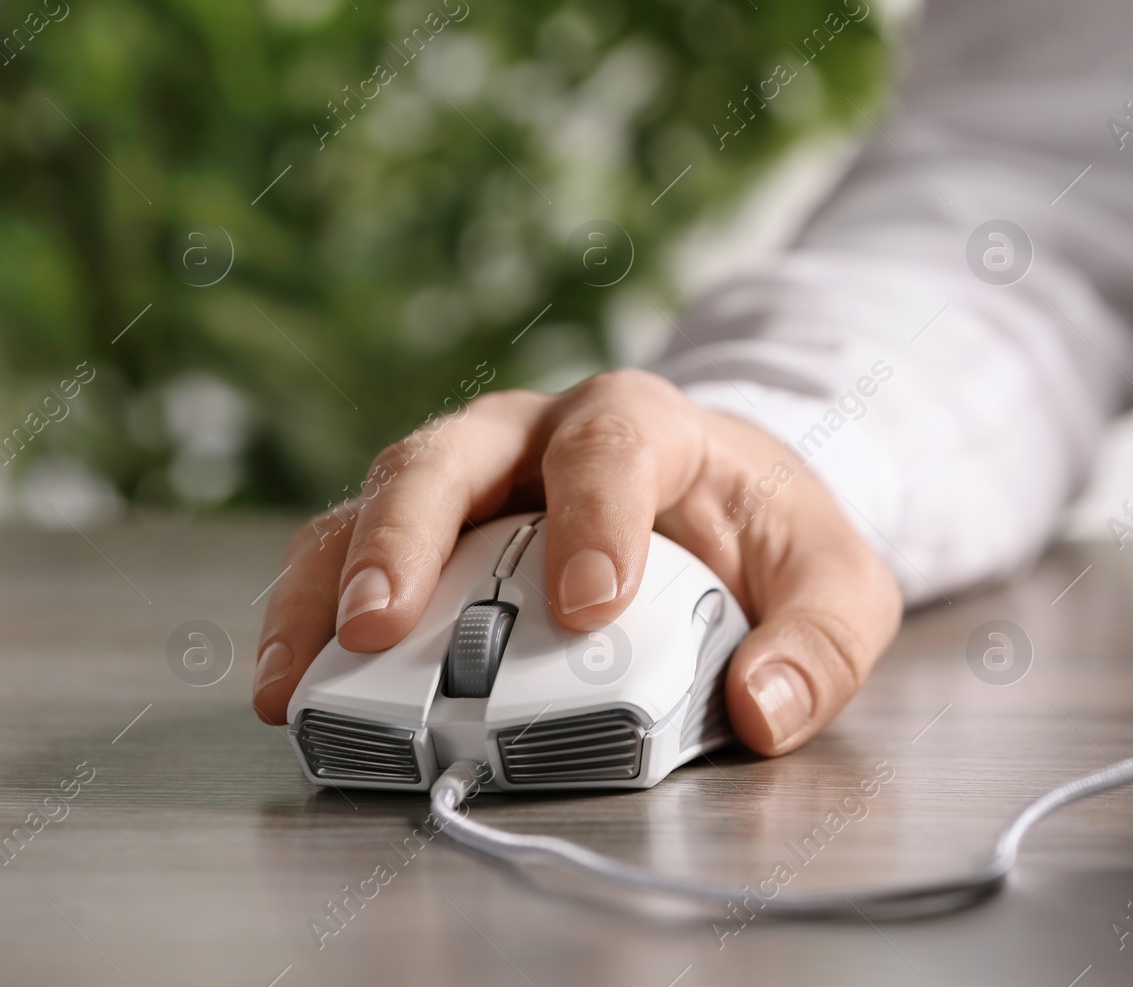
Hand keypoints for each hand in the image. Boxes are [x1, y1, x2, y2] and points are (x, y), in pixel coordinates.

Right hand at [251, 370, 902, 755]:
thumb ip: (822, 643)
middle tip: (383, 627)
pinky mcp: (432, 533)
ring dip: (333, 582)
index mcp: (647, 426)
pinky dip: (312, 613)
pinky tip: (292, 682)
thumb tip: (762, 709)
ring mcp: (474, 481)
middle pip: (452, 452)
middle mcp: (538, 437)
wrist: (727, 509)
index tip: (588, 603)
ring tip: (301, 676)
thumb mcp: (837, 585)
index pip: (612, 445)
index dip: (594, 516)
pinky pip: (349, 552)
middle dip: (410, 536)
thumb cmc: (769, 536)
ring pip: (379, 500)